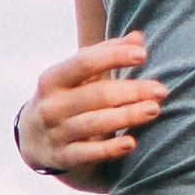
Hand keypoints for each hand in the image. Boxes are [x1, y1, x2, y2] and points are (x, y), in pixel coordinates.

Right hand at [18, 36, 162, 187]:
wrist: (33, 140)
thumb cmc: (66, 98)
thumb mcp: (77, 76)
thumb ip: (106, 54)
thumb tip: (138, 37)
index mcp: (53, 79)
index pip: (84, 62)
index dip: (114, 57)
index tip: (143, 55)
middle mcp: (51, 105)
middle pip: (96, 95)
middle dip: (131, 91)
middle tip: (161, 90)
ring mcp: (55, 133)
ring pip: (95, 123)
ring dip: (127, 116)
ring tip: (154, 109)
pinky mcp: (62, 157)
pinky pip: (88, 153)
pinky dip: (110, 149)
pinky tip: (131, 143)